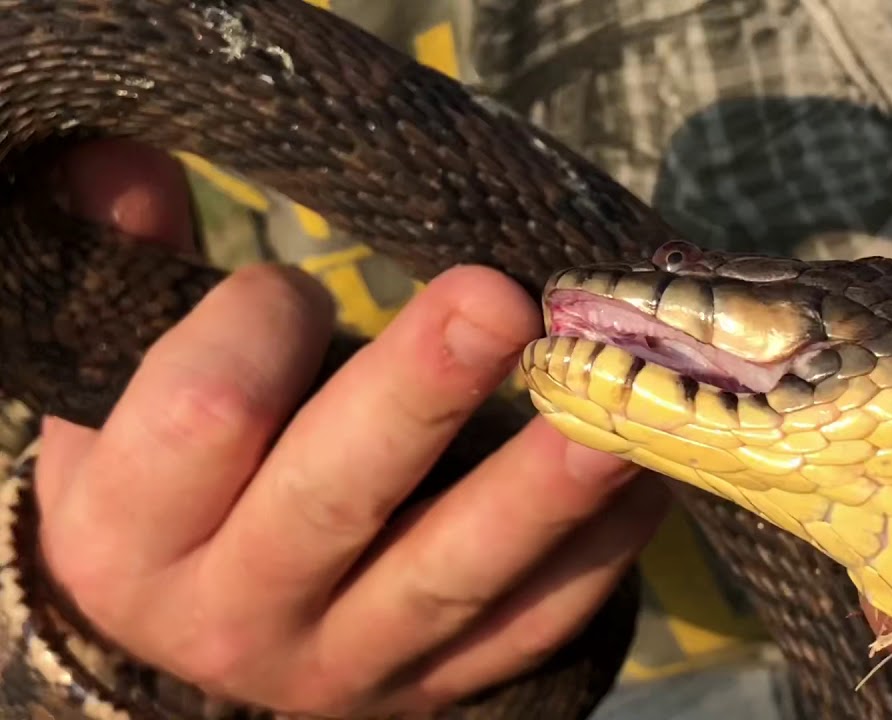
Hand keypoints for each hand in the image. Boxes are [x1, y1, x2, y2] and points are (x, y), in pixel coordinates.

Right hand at [35, 140, 668, 715]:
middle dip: (422, 392)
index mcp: (131, 536)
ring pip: (455, 572)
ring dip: (545, 486)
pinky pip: (531, 623)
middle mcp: (234, 615)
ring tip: (618, 403)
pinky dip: (598, 550)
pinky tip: (647, 473)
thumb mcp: (118, 387)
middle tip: (501, 300)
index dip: (259, 323)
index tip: (300, 284)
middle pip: (335, 498)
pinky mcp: (439, 684)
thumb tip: (130, 153)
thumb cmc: (170, 480)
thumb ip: (135, 268)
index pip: (201, 415)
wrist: (206, 623)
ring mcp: (350, 663)